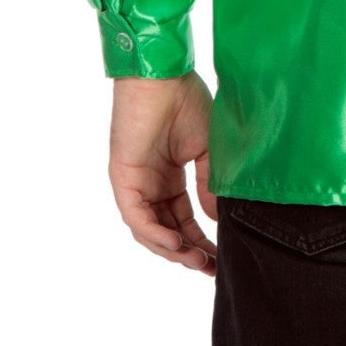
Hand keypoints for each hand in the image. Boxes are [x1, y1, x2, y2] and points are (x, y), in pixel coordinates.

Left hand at [108, 70, 218, 275]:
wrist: (164, 77)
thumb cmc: (187, 101)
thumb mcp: (208, 150)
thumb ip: (211, 185)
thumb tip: (220, 219)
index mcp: (170, 176)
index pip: (184, 218)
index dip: (202, 239)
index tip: (222, 256)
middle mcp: (151, 185)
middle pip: (167, 230)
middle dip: (189, 252)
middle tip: (211, 268)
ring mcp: (135, 184)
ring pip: (150, 230)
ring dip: (173, 249)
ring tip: (198, 260)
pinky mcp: (124, 179)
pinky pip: (137, 216)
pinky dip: (155, 233)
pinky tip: (176, 242)